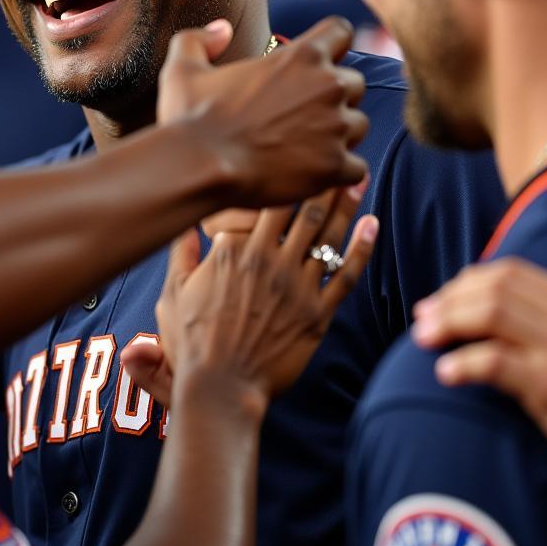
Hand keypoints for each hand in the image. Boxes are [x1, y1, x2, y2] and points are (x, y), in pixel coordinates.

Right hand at [122, 181, 378, 406]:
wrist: (220, 386)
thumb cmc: (191, 342)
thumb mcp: (173, 292)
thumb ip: (181, 255)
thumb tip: (182, 225)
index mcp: (235, 251)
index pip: (264, 203)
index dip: (282, 178)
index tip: (294, 159)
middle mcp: (269, 261)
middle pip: (303, 211)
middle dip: (322, 181)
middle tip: (338, 159)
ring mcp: (296, 288)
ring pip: (328, 236)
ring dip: (345, 204)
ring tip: (357, 179)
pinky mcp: (317, 316)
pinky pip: (346, 276)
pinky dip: (362, 248)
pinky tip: (372, 225)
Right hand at [157, 17, 367, 206]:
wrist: (198, 167)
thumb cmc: (190, 118)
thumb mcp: (183, 69)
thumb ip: (199, 39)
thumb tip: (221, 30)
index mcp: (301, 56)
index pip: (341, 32)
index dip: (329, 47)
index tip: (312, 67)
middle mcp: (327, 86)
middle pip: (354, 84)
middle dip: (334, 98)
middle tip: (301, 117)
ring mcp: (335, 127)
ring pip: (358, 126)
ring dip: (338, 136)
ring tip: (302, 149)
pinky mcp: (335, 166)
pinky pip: (356, 168)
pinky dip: (337, 173)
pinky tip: (309, 176)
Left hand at [413, 257, 546, 446]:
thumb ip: (525, 320)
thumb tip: (456, 304)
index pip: (510, 274)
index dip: (464, 285)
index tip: (436, 303)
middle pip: (497, 290)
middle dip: (450, 301)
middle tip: (421, 321)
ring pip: (493, 314)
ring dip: (448, 322)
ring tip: (423, 339)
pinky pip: (496, 361)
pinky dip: (464, 362)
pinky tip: (444, 373)